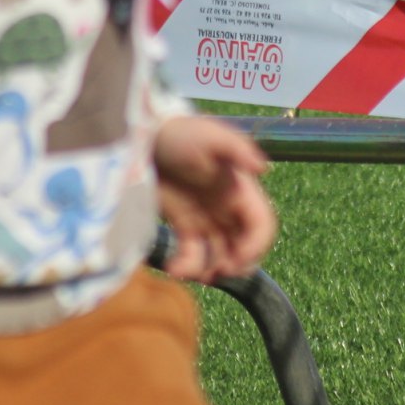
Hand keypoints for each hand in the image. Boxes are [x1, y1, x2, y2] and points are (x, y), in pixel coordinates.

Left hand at [153, 115, 276, 282]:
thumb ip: (238, 149)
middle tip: (215, 274)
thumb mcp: (210, 136)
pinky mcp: (183, 222)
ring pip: (218, 254)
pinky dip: (186, 266)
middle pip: (244, 246)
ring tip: (184, 271)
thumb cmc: (179, 131)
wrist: (141, 134)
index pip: (261, 225)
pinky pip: (192, 253)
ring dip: (208, 270)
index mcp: (240, 188)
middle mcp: (227, 205)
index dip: (255, 247)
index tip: (236, 262)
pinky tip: (173, 268)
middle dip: (235, 265)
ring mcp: (205, 215)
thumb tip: (264, 167)